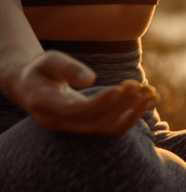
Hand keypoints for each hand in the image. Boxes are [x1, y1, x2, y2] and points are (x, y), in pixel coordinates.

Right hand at [8, 51, 157, 135]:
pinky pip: (111, 130)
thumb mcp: (48, 60)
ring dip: (132, 114)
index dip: (101, 102)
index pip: (77, 110)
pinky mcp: (85, 130)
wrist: (29, 88)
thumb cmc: (41, 70)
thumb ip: (67, 68)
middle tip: (140, 86)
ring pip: (106, 129)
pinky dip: (132, 118)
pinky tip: (148, 103)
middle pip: (96, 122)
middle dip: (122, 105)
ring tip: (150, 94)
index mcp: (44, 104)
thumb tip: (90, 79)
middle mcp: (57, 122)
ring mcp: (72, 130)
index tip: (122, 88)